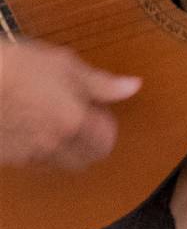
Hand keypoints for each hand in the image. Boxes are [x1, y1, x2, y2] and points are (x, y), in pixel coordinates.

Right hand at [0, 42, 139, 170]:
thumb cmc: (13, 67)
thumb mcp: (62, 64)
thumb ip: (100, 82)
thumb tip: (133, 86)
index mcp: (74, 122)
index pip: (106, 142)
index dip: (106, 125)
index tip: (96, 109)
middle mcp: (53, 145)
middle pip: (85, 160)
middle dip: (89, 144)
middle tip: (80, 121)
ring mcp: (26, 154)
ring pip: (57, 164)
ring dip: (64, 150)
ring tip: (52, 122)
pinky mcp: (5, 157)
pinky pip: (30, 162)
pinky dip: (36, 152)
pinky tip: (27, 128)